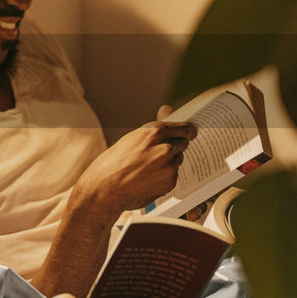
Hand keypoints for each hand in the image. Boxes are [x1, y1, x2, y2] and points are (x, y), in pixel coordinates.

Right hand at [73, 119, 196, 213]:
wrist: (105, 188)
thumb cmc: (113, 162)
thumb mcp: (131, 139)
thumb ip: (153, 129)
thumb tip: (167, 109)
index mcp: (154, 132)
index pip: (182, 127)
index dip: (188, 130)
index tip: (191, 132)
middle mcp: (165, 147)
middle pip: (183, 143)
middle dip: (176, 147)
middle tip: (161, 153)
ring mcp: (169, 165)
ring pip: (178, 160)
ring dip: (169, 163)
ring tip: (148, 168)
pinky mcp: (170, 181)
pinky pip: (173, 176)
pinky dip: (165, 177)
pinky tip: (149, 179)